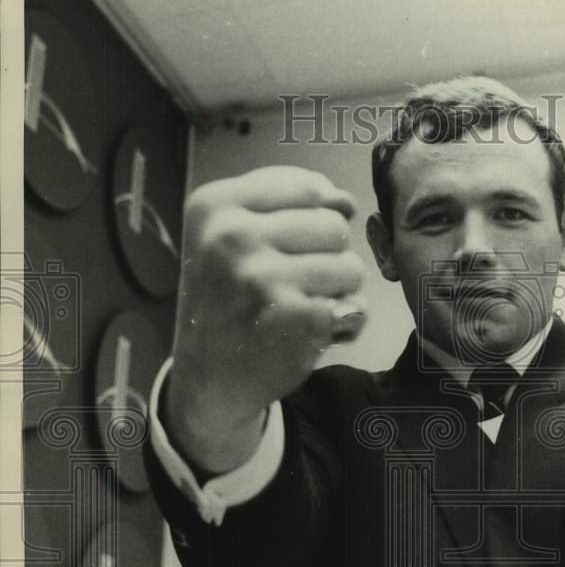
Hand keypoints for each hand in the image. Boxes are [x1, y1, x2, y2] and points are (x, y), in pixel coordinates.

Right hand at [166, 166, 366, 467]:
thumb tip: (346, 202)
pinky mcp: (296, 318)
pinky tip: (310, 332)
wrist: (208, 377)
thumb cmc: (229, 297)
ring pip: (351, 266)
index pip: (308, 188)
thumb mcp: (232, 235)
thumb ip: (289, 206)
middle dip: (328, 256)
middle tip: (292, 283)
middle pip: (334, 226)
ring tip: (300, 306)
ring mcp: (265, 278)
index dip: (318, 216)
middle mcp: (233, 236)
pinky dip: (344, 323)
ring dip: (338, 292)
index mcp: (215, 205)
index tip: (293, 243)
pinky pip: (355, 307)